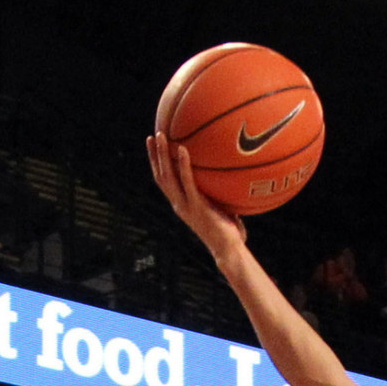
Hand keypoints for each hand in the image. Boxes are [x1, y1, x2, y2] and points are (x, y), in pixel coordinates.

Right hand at [145, 133, 249, 268]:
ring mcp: (186, 206)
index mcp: (182, 205)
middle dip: (154, 156)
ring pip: (167, 176)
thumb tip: (233, 176)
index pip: (165, 182)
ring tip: (160, 135)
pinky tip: (182, 149)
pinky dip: (183, 165)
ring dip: (161, 155)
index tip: (155, 147)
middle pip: (160, 176)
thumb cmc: (230, 233)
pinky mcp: (196, 206)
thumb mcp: (222, 209)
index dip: (158, 165)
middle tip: (153, 135)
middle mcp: (179, 204)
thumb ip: (220, 194)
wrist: (229, 251)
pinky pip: (187, 182)